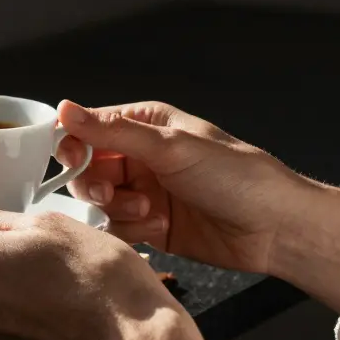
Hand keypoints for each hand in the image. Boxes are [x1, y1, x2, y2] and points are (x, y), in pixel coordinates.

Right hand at [55, 100, 303, 275]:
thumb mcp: (171, 147)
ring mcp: (145, 192)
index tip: (73, 162)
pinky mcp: (150, 226)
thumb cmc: (235, 175)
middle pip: (87, 169)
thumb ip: (113, 132)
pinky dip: (130, 230)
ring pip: (100, 202)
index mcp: (145, 125)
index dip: (73, 145)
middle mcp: (140, 156)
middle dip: (97, 184)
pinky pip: (117, 228)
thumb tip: (64, 109)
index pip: (88, 128)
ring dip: (118, 209)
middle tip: (115, 193)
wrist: (275, 228)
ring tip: (151, 211)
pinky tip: (159, 227)